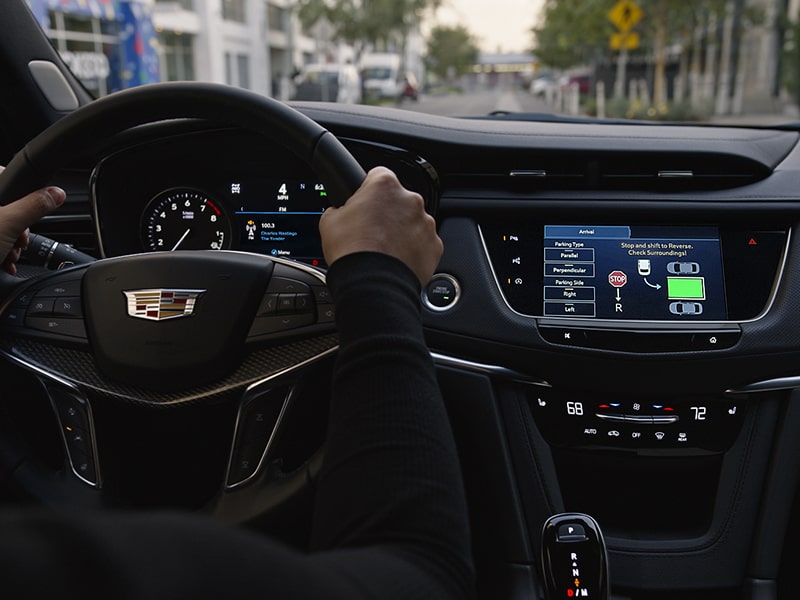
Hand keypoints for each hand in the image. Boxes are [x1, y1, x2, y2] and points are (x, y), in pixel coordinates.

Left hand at [0, 166, 65, 274]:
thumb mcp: (8, 224)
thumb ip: (34, 206)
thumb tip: (55, 194)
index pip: (0, 174)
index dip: (19, 190)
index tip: (28, 205)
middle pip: (2, 204)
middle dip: (16, 224)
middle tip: (18, 237)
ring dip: (9, 240)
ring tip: (10, 253)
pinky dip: (0, 248)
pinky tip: (4, 261)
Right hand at [319, 167, 442, 284]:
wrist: (373, 285)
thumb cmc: (352, 252)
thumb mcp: (330, 221)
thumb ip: (340, 208)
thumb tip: (341, 212)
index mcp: (384, 186)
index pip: (378, 175)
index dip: (368, 190)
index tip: (364, 202)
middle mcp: (410, 200)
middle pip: (398, 200)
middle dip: (387, 213)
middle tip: (371, 231)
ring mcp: (426, 223)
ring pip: (412, 222)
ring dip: (401, 231)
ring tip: (384, 250)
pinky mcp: (435, 246)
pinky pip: (423, 243)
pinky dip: (414, 250)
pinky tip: (397, 260)